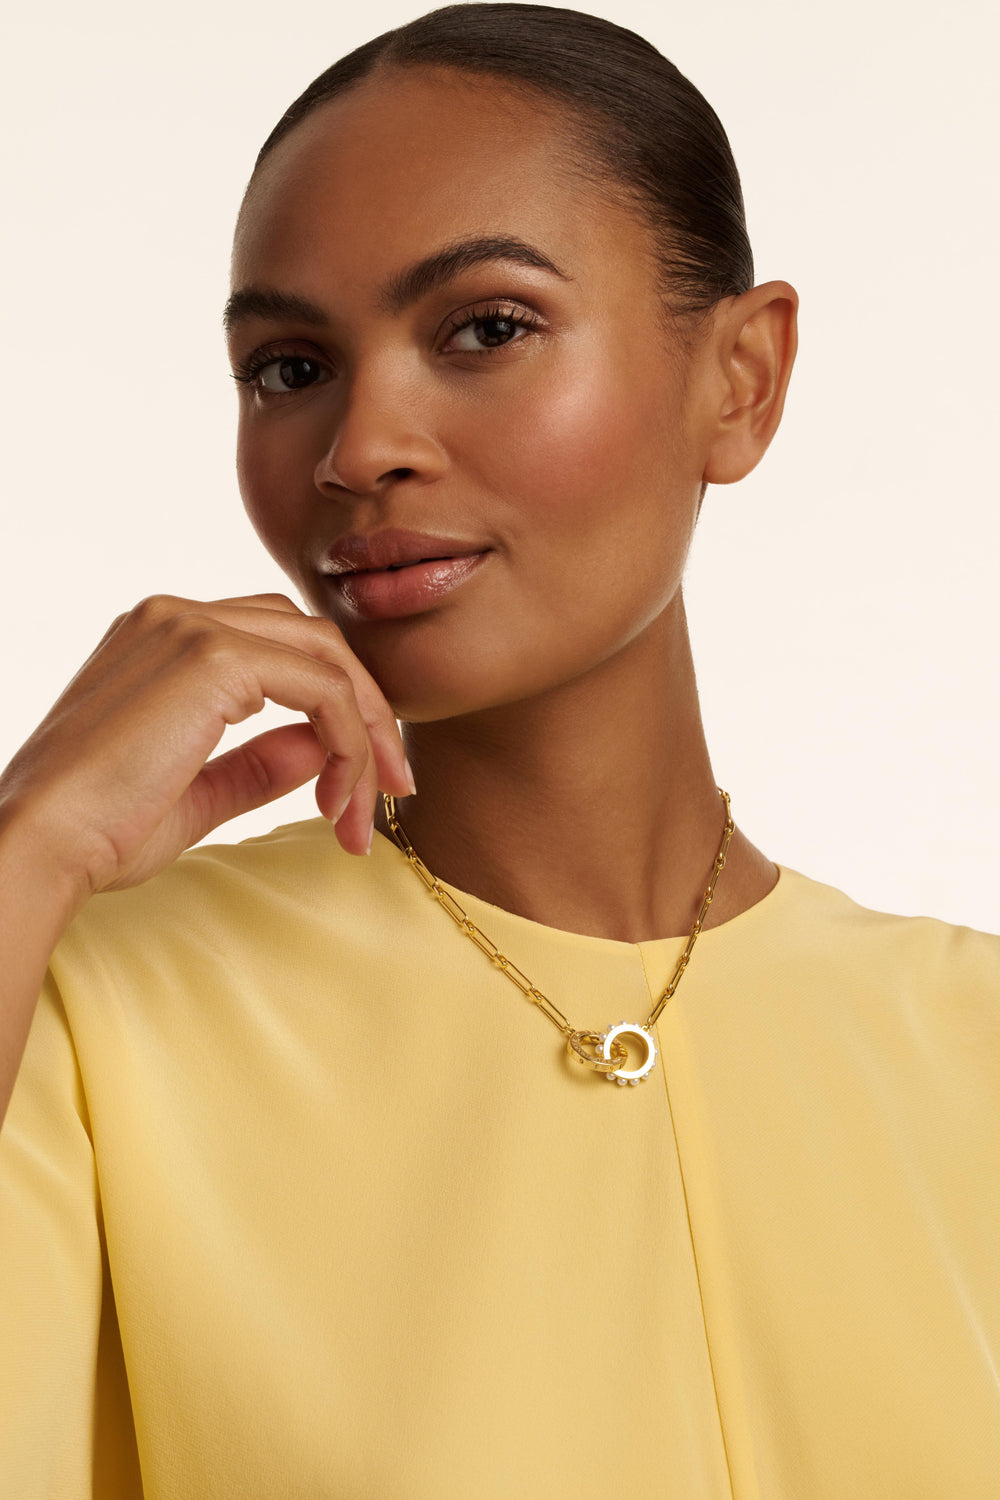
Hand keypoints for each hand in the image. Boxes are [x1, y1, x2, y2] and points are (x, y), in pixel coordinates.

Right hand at [0, 592, 413, 901]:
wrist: (42, 842)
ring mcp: (193, 627)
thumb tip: (325, 746)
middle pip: (314, 640)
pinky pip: (323, 689)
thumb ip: (262, 760)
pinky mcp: (212, 657)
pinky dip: (348, 743)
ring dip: (365, 734)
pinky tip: (341, 800)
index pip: (280, 645)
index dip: (337, 705)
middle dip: (367, 713)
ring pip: (328, 659)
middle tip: (393, 787)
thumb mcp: (201, 790)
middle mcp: (177, 615)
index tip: (362, 781)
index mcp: (164, 638)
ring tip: (371, 806)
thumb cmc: (101, 829)